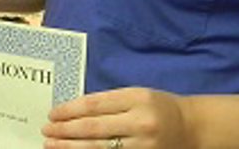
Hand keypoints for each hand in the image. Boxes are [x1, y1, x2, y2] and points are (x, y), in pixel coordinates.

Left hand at [42, 87, 194, 148]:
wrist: (193, 128)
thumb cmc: (159, 107)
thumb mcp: (136, 94)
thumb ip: (109, 102)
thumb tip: (74, 111)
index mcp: (136, 99)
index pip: (95, 105)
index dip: (70, 110)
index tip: (52, 114)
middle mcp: (140, 122)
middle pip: (94, 128)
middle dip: (65, 131)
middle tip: (46, 131)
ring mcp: (143, 145)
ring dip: (71, 148)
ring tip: (52, 145)